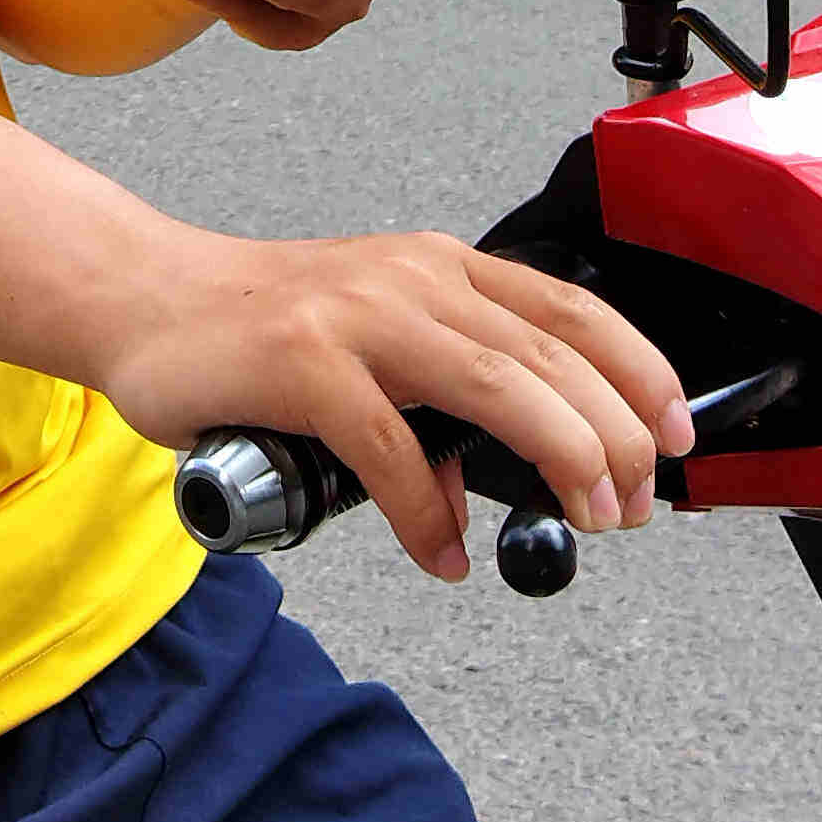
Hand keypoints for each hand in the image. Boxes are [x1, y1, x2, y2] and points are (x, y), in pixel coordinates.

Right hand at [86, 228, 688, 582]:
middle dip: (615, 434)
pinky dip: (424, 511)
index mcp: (439, 267)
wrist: (144, 301)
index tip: (677, 431)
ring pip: (496, 384)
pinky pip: (388, 448)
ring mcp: (356, 316)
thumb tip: (478, 490)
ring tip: (581, 518)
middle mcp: (410, 279)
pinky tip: (440, 553)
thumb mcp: (370, 343)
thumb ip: (437, 402)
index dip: (639, 369)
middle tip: (629, 505)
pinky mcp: (302, 364)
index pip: (570, 310)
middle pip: (551, 353)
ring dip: (558, 456)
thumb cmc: (255, 329)